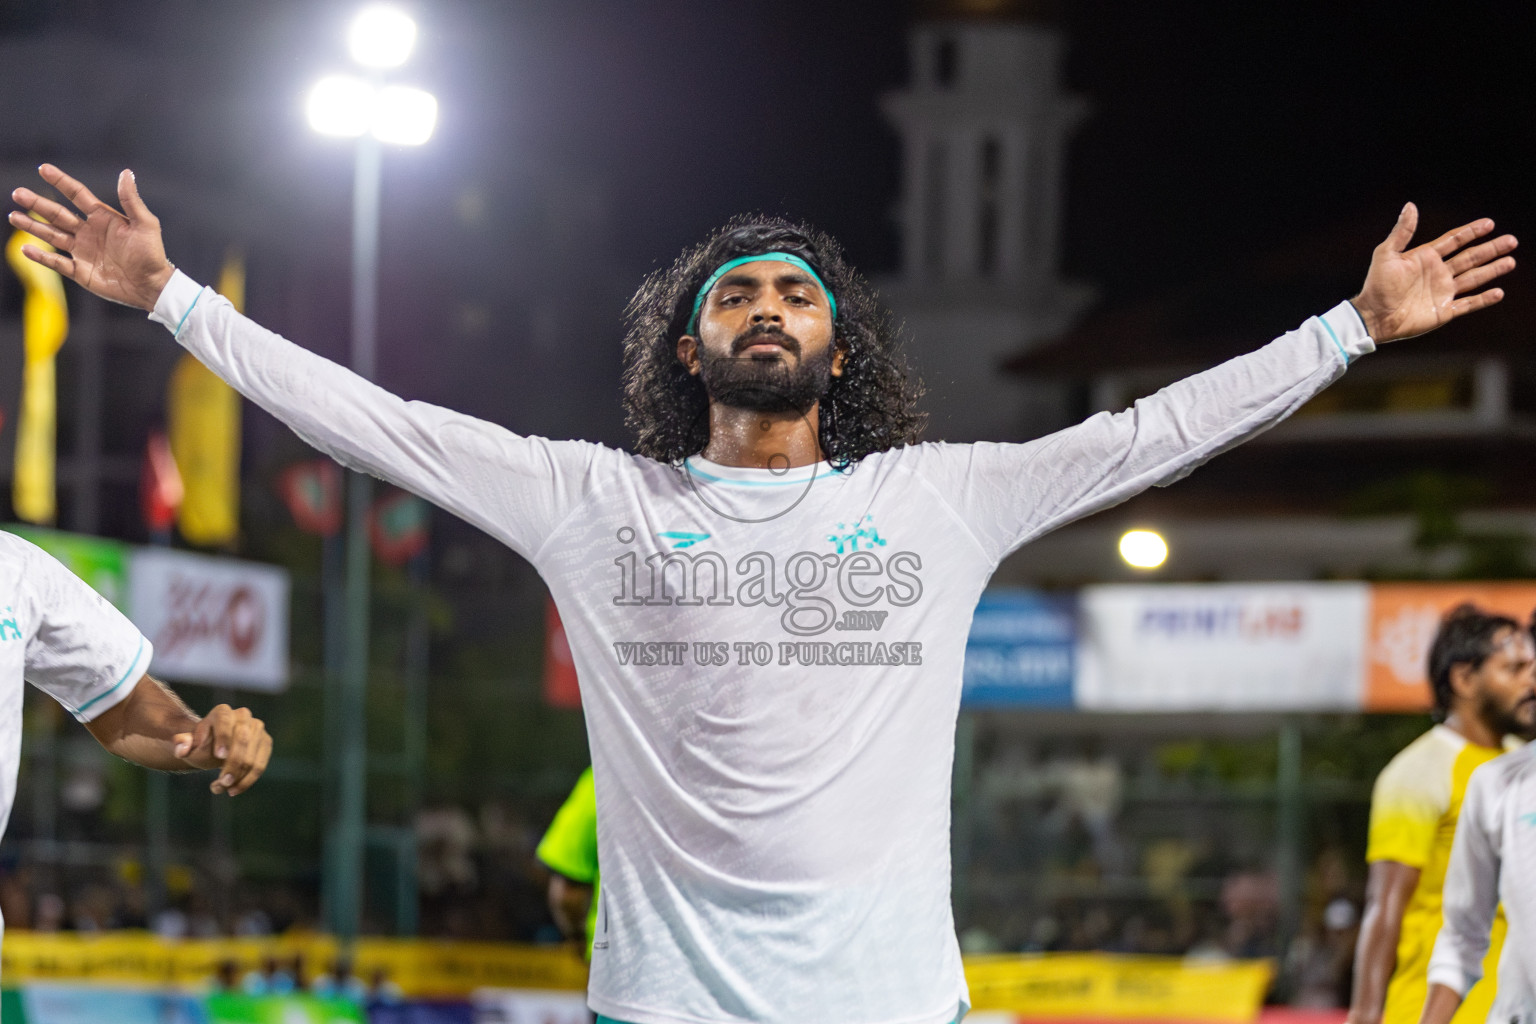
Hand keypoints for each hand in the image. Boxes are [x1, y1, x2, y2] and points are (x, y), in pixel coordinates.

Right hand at [8, 164, 173, 310]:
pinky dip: (41, 256)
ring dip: (33, 226)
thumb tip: (126, 172)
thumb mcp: (145, 224)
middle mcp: (89, 232)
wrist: (153, 286)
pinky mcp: (81, 272)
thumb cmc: (152, 254)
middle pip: (58, 214)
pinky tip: (26, 249)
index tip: (44, 169)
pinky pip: (57, 262)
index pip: (77, 195)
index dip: (61, 182)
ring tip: (14, 216)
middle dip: (37, 204)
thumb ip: (131, 200)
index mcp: (103, 218)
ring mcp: (83, 251)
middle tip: (18, 193)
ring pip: (52, 235)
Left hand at [172, 704, 271, 795]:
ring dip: (240, 776)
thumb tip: (182, 749)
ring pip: (252, 756)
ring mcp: (258, 728)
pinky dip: (248, 780)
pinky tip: (234, 789)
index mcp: (222, 712)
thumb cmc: (201, 745)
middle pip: (242, 740)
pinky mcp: (266, 742)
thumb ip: (182, 744)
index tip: (219, 756)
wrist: (216, 747)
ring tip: (224, 789)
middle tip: (222, 782)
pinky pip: (260, 764)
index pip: (224, 721)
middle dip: (233, 764)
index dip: (224, 738)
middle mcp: (243, 716)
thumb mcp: (189, 744)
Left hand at [1351, 203, 1516, 342]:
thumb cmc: (1376, 285)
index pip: (1454, 241)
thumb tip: (1410, 206)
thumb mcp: (1386, 254)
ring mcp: (1443, 292)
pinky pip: (1468, 304)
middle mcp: (1438, 273)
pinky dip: (1483, 299)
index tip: (1489, 223)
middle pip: (1470, 258)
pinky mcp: (1444, 311)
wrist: (1373, 316)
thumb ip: (1402, 231)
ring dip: (1493, 270)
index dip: (1471, 232)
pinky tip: (1499, 292)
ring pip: (1474, 278)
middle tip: (1511, 240)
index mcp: (1426, 258)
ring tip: (1511, 261)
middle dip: (1491, 249)